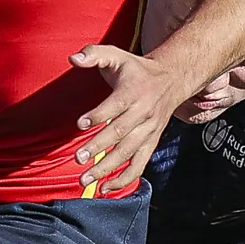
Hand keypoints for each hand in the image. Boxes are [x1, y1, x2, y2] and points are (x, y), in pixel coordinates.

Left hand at [68, 45, 183, 192]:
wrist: (172, 79)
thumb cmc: (136, 69)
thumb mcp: (117, 54)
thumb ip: (94, 54)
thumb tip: (73, 58)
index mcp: (134, 91)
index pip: (116, 105)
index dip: (98, 114)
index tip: (80, 123)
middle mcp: (143, 113)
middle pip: (121, 133)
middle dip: (99, 147)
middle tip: (78, 158)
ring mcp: (149, 130)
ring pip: (129, 153)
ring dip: (108, 169)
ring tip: (86, 179)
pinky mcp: (151, 142)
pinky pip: (140, 165)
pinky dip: (125, 179)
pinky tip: (105, 189)